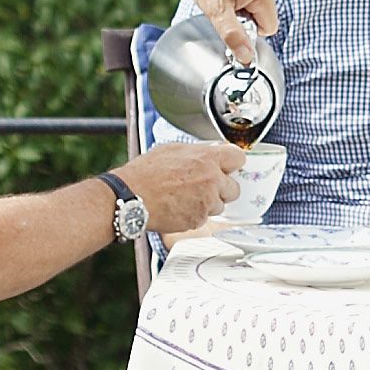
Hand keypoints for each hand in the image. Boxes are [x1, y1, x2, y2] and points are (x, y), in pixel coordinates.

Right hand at [119, 142, 243, 241]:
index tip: (227, 168)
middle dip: (222, 188)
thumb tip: (209, 152)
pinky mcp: (197, 220)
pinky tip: (178, 207)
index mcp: (207, 158)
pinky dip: (194, 214)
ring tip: (185, 198)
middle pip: (234, 188)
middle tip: (205, 187)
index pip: (238, 158)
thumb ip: (197, 152)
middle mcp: (211, 180)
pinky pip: (204, 218)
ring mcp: (206, 202)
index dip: (232, 164)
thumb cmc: (146, 173)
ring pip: (219, 205)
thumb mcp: (173, 149)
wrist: (131, 197)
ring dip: (208, 203)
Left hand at [171, 0, 278, 58]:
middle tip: (225, 7)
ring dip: (242, 11)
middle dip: (245, 20)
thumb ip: (233, 36)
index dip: (249, 30)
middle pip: (265, 19)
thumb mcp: (216, 10)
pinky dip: (241, 1)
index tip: (231, 19)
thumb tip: (246, 58)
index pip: (269, 28)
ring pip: (259, 10)